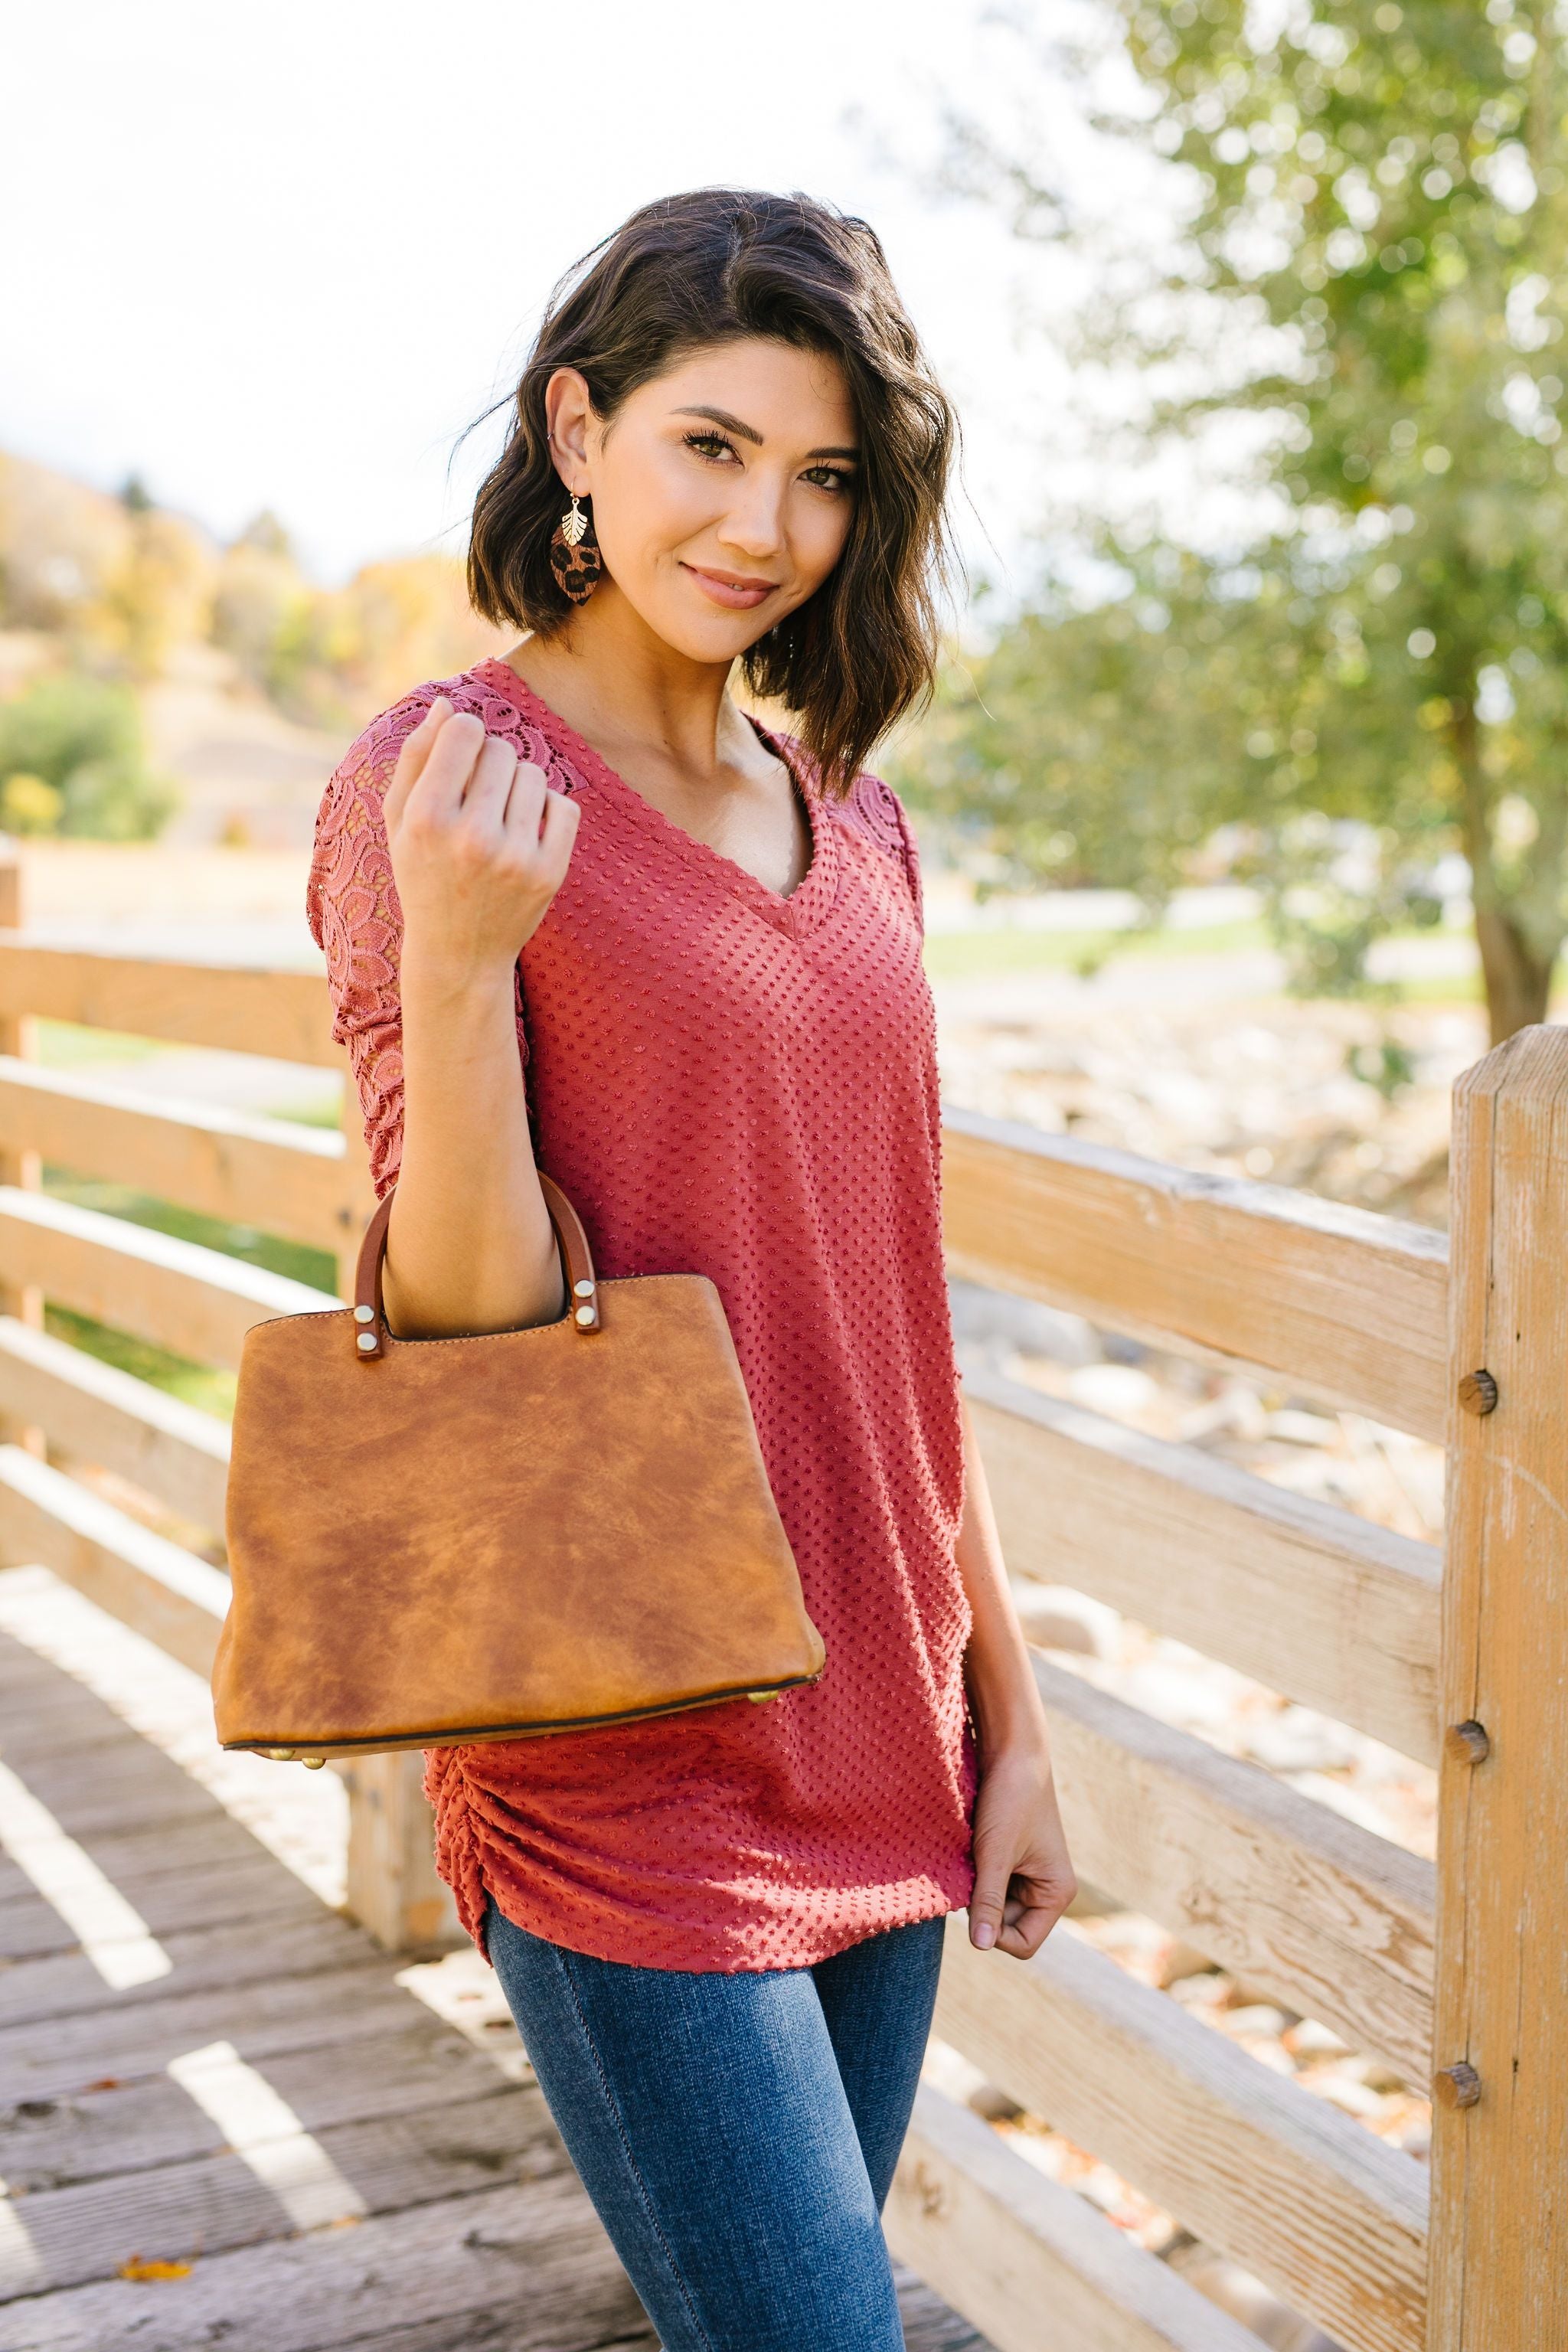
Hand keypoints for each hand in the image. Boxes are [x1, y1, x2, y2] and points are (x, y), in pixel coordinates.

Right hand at [381, 696, 579, 982]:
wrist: (458, 953)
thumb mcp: (400, 821)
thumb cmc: (422, 875)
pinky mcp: (550, 872)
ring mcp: (515, 857)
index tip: (459, 757)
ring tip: (498, 817)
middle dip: (490, 761)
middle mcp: (472, 837)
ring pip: (534, 773)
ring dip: (518, 785)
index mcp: (427, 818)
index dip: (463, 734)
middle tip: (477, 795)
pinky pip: (563, 805)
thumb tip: (446, 705)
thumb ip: (416, 758)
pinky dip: (547, 810)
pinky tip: (525, 832)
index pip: (465, 730)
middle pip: (501, 749)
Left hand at [967, 1740, 1076, 1959]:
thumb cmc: (1010, 1800)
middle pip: (1008, 1928)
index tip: (973, 1902)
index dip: (994, 1934)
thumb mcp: (995, 1853)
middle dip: (984, 1909)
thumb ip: (987, 1901)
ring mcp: (1030, 1875)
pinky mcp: (1013, 1861)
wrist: (1012, 1751)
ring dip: (977, 1891)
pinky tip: (971, 1852)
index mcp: (1057, 1892)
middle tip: (971, 1873)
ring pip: (995, 1907)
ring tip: (972, 1858)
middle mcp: (1048, 1889)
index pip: (1023, 1944)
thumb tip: (980, 1947)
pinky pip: (991, 1885)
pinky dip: (977, 1876)